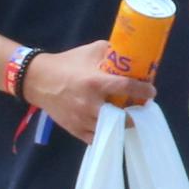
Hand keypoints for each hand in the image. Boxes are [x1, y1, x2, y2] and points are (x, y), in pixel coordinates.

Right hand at [22, 38, 150, 142]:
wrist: (37, 80)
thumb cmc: (67, 63)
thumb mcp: (90, 51)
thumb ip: (111, 52)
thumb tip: (132, 54)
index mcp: (95, 82)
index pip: (126, 88)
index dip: (143, 91)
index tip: (151, 92)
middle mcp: (89, 104)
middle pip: (124, 117)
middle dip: (136, 113)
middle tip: (140, 108)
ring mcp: (82, 119)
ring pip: (113, 130)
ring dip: (124, 124)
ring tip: (128, 116)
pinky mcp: (75, 130)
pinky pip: (98, 138)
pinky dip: (108, 133)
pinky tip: (113, 126)